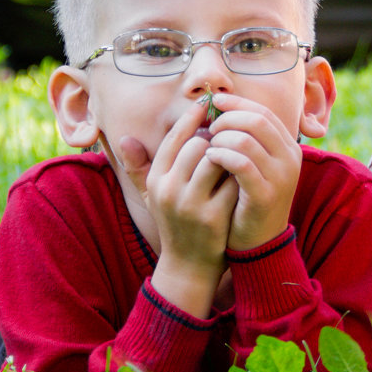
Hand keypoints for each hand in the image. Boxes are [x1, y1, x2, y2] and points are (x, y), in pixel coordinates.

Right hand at [119, 101, 235, 316]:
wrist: (188, 266)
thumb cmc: (174, 223)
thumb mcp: (152, 196)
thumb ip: (139, 167)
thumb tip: (124, 138)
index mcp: (156, 181)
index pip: (173, 139)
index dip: (191, 119)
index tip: (206, 105)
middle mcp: (170, 192)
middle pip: (197, 145)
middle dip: (215, 136)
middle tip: (227, 132)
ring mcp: (192, 205)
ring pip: (216, 159)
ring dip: (229, 151)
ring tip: (237, 148)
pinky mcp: (215, 217)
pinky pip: (233, 181)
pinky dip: (241, 172)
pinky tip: (247, 169)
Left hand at [202, 92, 301, 250]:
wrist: (259, 242)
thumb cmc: (249, 198)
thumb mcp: (256, 165)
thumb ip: (248, 139)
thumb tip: (223, 107)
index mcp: (289, 147)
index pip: (264, 112)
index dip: (238, 104)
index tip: (215, 102)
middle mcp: (290, 159)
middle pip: (257, 120)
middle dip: (227, 119)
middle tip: (210, 129)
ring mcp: (281, 177)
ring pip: (246, 139)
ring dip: (220, 139)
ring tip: (208, 148)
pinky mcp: (265, 194)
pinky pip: (241, 164)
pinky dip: (221, 156)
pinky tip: (209, 159)